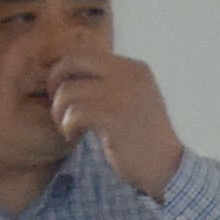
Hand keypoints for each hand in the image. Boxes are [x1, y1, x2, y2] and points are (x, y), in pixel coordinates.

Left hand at [45, 50, 185, 192]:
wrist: (165, 166)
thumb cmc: (142, 135)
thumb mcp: (133, 97)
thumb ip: (108, 80)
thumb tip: (63, 70)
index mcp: (134, 68)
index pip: (83, 54)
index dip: (63, 72)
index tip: (64, 94)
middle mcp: (129, 75)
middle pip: (70, 62)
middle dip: (54, 84)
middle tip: (60, 107)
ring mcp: (122, 95)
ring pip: (67, 91)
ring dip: (59, 113)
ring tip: (69, 128)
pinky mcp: (113, 117)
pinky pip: (73, 114)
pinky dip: (67, 127)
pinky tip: (75, 137)